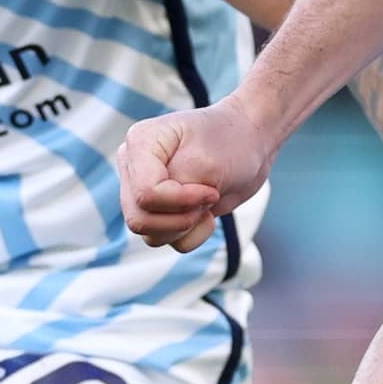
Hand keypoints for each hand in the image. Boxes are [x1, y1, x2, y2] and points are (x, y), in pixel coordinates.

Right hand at [121, 98, 275, 249]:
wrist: (249, 143)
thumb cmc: (231, 142)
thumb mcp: (206, 163)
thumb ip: (179, 192)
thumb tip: (168, 221)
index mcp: (139, 143)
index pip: (145, 194)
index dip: (181, 201)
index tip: (210, 190)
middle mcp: (133, 167)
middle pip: (140, 219)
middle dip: (182, 218)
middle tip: (209, 197)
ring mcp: (142, 190)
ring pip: (150, 235)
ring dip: (187, 227)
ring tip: (208, 202)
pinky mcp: (157, 210)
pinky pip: (165, 240)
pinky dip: (191, 234)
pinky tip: (205, 213)